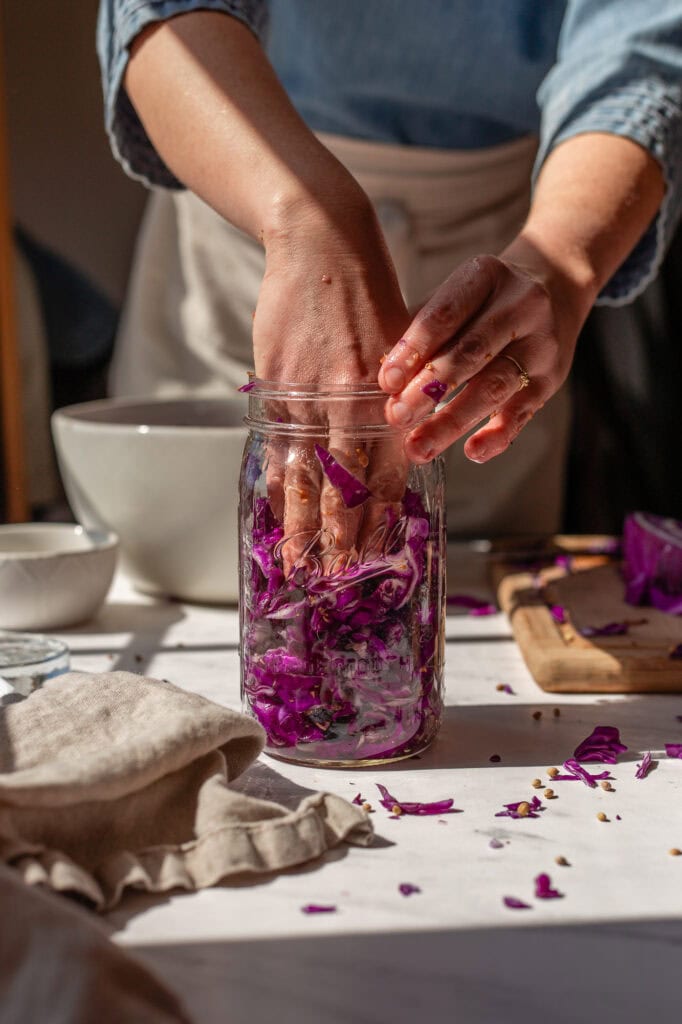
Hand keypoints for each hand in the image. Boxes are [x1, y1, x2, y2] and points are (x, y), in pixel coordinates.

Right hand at [253, 192, 409, 570]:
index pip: (384, 471)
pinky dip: (275, 479)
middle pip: (344, 482)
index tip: (375, 551)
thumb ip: (396, 405)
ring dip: (301, 520)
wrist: (325, 245)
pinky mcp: (274, 383)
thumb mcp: (402, 351)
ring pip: (304, 471)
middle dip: (341, 533)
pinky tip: (273, 507)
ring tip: (298, 559)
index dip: (378, 516)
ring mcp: (308, 393)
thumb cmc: (370, 297)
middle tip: (337, 574)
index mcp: (387, 395)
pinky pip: (276, 442)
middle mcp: (350, 401)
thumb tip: (399, 454)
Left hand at [378, 244, 594, 463]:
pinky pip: (523, 411)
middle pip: (471, 352)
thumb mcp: (456, 299)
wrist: (557, 290)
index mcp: (485, 276)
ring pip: (494, 386)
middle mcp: (520, 305)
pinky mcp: (551, 378)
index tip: (386, 382)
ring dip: (453, 420)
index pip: (446, 314)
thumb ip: (421, 333)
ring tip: (419, 447)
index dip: (414, 349)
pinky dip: (497, 435)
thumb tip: (381, 377)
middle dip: (428, 388)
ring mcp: (539, 343)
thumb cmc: (483, 303)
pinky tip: (472, 452)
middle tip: (396, 417)